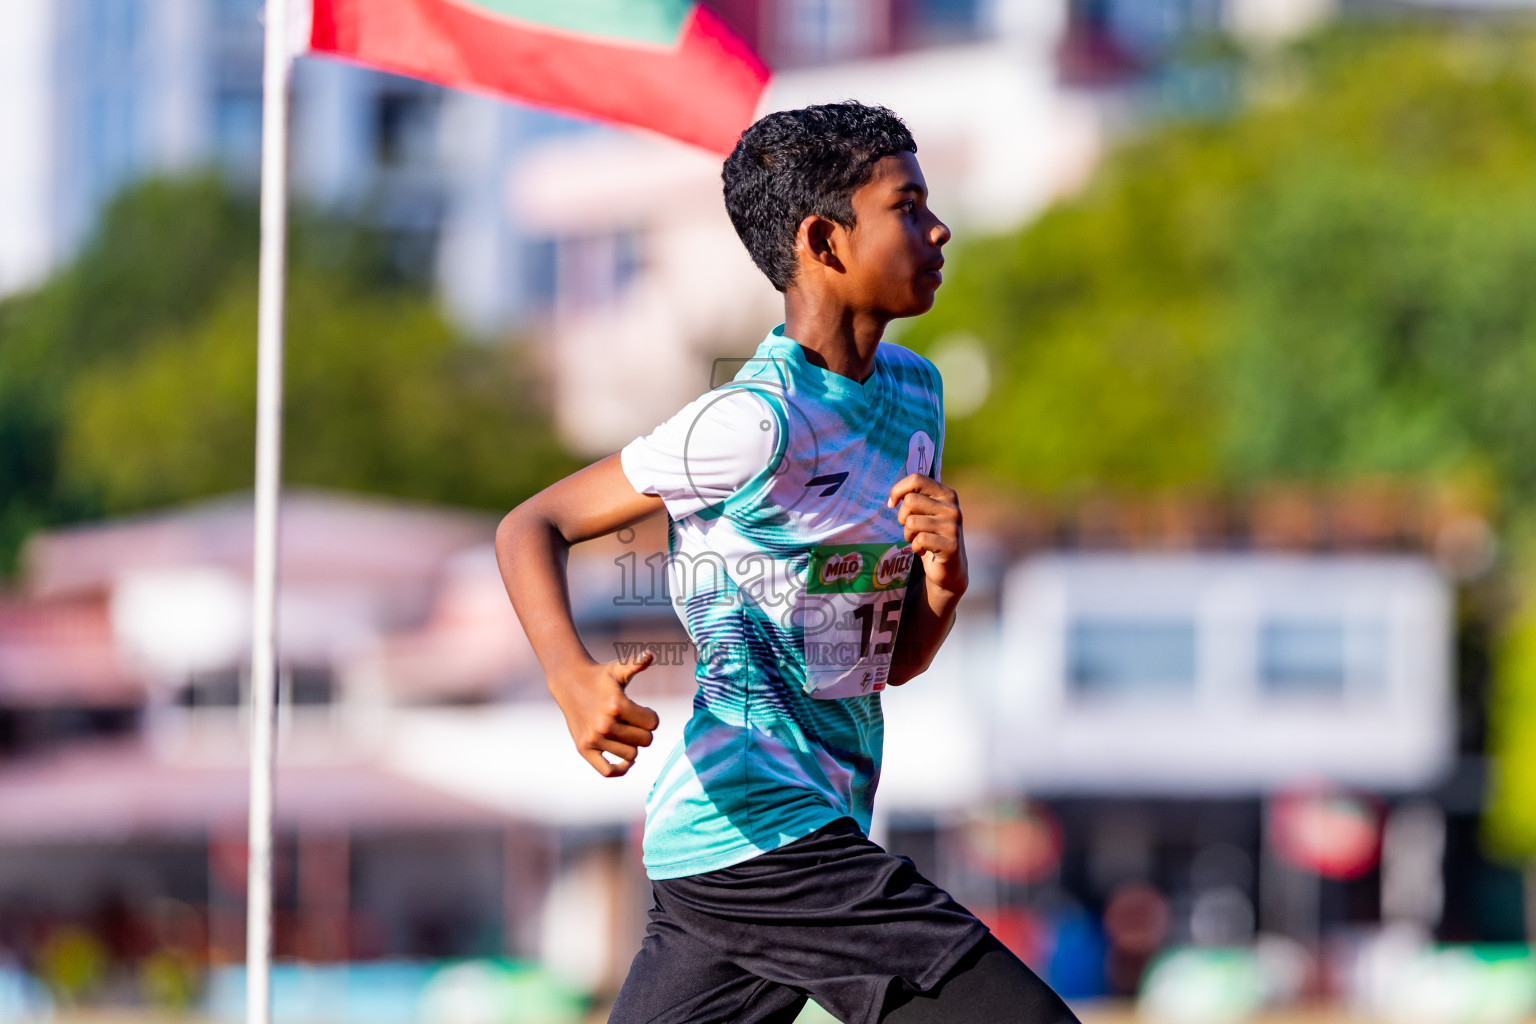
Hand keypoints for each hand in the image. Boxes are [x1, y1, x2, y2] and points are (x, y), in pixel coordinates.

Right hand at [548, 649, 659, 776]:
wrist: (569, 682)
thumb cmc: (600, 676)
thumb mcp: (618, 669)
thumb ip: (635, 664)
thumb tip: (650, 654)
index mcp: (617, 705)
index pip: (653, 723)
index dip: (651, 717)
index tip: (641, 710)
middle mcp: (605, 725)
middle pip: (645, 741)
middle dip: (643, 731)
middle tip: (631, 721)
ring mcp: (594, 739)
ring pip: (632, 755)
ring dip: (632, 745)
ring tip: (624, 732)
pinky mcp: (584, 749)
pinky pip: (607, 771)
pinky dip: (620, 769)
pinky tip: (626, 760)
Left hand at [887, 474, 967, 600]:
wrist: (950, 567)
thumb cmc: (931, 535)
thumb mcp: (925, 512)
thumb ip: (915, 498)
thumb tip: (893, 498)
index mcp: (946, 494)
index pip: (916, 479)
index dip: (898, 490)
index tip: (892, 504)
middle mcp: (952, 508)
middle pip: (910, 501)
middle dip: (903, 517)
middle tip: (912, 528)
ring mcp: (953, 527)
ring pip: (911, 522)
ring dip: (908, 534)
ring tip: (919, 540)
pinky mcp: (951, 546)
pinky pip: (919, 540)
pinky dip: (915, 547)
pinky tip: (924, 550)